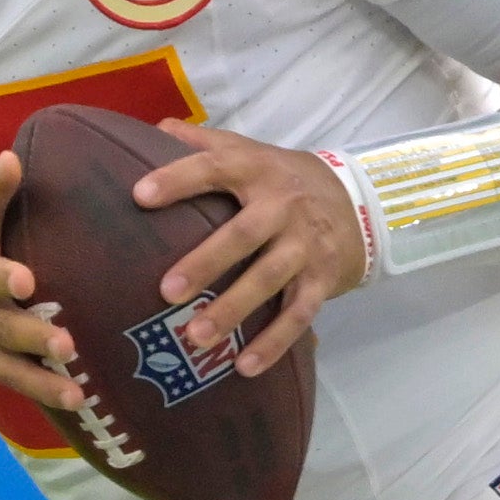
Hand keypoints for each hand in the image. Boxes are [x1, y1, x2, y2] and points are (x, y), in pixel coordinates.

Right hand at [0, 153, 86, 414]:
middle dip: (29, 331)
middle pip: (0, 319)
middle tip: (64, 340)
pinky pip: (17, 379)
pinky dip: (45, 390)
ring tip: (73, 368)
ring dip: (42, 366)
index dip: (1, 273)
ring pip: (10, 354)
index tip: (26, 282)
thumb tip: (13, 154)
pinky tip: (77, 399)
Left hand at [135, 125, 369, 375]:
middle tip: (166, 292)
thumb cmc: (283, 179)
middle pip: (243, 235)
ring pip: (269, 279)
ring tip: (195, 337)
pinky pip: (298, 314)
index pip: (214, 168)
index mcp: (257, 170)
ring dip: (234, 310)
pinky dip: (273, 343)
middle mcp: (283, 206)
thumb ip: (203, 143)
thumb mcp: (250, 152)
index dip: (179, 179)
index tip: (140, 196)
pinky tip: (243, 367)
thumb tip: (154, 131)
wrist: (360, 201)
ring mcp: (305, 245)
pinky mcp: (322, 279)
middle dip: (206, 263)